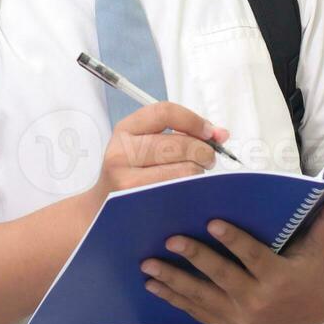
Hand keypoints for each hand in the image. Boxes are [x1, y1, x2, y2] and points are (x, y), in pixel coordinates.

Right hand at [88, 102, 229, 205]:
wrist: (101, 211)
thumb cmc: (133, 174)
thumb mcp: (145, 145)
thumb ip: (182, 133)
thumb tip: (221, 134)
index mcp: (125, 129)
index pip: (165, 112)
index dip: (194, 120)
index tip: (210, 133)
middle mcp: (121, 152)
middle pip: (180, 144)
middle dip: (204, 152)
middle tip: (207, 160)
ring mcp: (126, 181)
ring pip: (185, 170)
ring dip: (198, 174)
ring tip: (192, 178)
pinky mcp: (137, 204)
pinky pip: (180, 194)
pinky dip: (192, 192)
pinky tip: (188, 193)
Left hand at [139, 186, 323, 323]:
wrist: (311, 311)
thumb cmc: (311, 268)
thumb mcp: (320, 244)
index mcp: (278, 276)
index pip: (252, 256)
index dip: (232, 240)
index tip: (211, 221)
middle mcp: (258, 299)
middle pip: (221, 277)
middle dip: (194, 257)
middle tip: (169, 238)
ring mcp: (240, 316)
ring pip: (202, 297)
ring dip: (172, 281)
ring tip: (147, 265)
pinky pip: (197, 312)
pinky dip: (174, 299)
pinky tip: (153, 286)